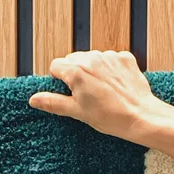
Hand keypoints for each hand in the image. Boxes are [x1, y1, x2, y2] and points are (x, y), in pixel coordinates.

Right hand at [28, 50, 168, 144]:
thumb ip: (53, 102)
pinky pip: (111, 60)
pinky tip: (116, 87)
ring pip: (92, 59)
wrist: (140, 116)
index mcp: (76, 70)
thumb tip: (33, 99)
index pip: (56, 66)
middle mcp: (91, 58)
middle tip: (86, 96)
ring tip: (103, 93)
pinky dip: (111, 71)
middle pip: (73, 60)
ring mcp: (109, 56)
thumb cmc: (109, 117)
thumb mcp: (77, 112)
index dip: (60, 81)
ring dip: (93, 72)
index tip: (69, 93)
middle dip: (76, 74)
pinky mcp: (125, 58)